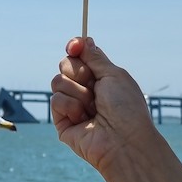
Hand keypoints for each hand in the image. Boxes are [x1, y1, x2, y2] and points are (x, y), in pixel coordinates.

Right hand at [50, 38, 154, 173]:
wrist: (124, 140)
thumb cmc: (126, 108)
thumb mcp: (113, 74)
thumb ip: (95, 57)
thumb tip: (83, 40)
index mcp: (99, 77)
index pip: (79, 55)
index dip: (74, 47)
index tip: (74, 46)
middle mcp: (85, 89)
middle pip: (65, 64)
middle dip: (78, 71)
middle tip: (93, 85)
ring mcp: (72, 104)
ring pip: (57, 81)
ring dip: (77, 91)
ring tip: (92, 108)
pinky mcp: (62, 121)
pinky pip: (55, 100)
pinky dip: (70, 106)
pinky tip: (83, 119)